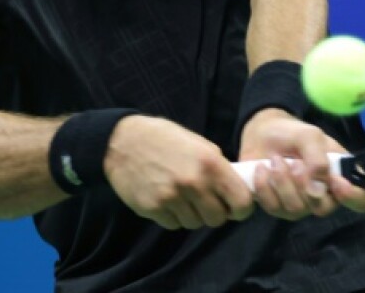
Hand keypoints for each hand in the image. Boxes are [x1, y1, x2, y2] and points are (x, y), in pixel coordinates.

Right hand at [104, 115, 254, 229]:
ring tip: (183, 197)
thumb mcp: (200, 144)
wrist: (123, 141)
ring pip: (195, 224)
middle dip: (214, 212)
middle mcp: (194, 182)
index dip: (242, 208)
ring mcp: (172, 197)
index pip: (241, 202)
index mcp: (211, 163)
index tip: (235, 207)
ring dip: (193, 215)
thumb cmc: (165, 138)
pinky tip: (167, 199)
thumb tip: (235, 191)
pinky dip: (173, 216)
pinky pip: (174, 225)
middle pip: (217, 219)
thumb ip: (219, 168)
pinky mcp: (153, 208)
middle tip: (205, 201)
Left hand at [238, 108, 364, 219]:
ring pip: (296, 209)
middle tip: (294, 162)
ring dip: (282, 182)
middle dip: (304, 184)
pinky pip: (274, 209)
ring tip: (274, 160)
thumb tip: (318, 189)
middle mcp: (325, 195)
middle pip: (323, 208)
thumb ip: (318, 159)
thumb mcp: (309, 136)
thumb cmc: (293, 133)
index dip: (354, 197)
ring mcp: (302, 204)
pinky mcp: (278, 208)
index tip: (336, 183)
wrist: (262, 134)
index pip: (362, 199)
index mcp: (342, 176)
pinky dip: (265, 187)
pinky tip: (262, 169)